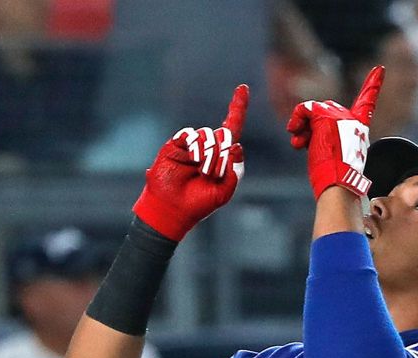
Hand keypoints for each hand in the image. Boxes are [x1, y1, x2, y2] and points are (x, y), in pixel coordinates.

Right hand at [132, 84, 248, 240]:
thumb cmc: (199, 203)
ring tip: (204, 172)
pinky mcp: (176, 145)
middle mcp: (207, 146)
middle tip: (213, 174)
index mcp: (221, 155)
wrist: (174, 210)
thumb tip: (236, 145)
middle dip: (223, 155)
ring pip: (209, 136)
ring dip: (210, 155)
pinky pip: (190, 135)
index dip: (238, 107)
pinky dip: (196, 146)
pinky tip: (195, 160)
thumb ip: (235, 170)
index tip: (243, 88)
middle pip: (223, 135)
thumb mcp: (224, 191)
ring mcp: (191, 145)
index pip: (232, 126)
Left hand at [286, 66, 383, 198]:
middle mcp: (351, 118)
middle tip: (305, 144)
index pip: (367, 102)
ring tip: (300, 142)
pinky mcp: (324, 116)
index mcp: (360, 128)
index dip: (374, 84)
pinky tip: (295, 132)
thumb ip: (329, 141)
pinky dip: (296, 120)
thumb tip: (308, 141)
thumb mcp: (336, 157)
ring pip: (312, 111)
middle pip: (325, 110)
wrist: (338, 182)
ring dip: (302, 126)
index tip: (380, 68)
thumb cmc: (336, 179)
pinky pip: (304, 109)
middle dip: (312, 126)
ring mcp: (338, 115)